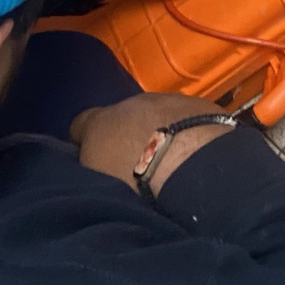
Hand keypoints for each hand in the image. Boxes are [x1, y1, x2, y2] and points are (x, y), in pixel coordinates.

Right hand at [71, 93, 234, 197]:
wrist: (195, 163)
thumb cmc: (136, 180)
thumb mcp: (97, 185)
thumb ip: (92, 169)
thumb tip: (95, 167)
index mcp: (100, 122)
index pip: (81, 124)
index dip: (85, 142)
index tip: (95, 161)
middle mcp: (133, 102)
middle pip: (123, 117)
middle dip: (129, 137)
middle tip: (138, 167)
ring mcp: (171, 99)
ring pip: (159, 114)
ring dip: (162, 132)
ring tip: (172, 162)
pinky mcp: (203, 105)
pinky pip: (190, 118)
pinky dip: (189, 133)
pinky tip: (197, 154)